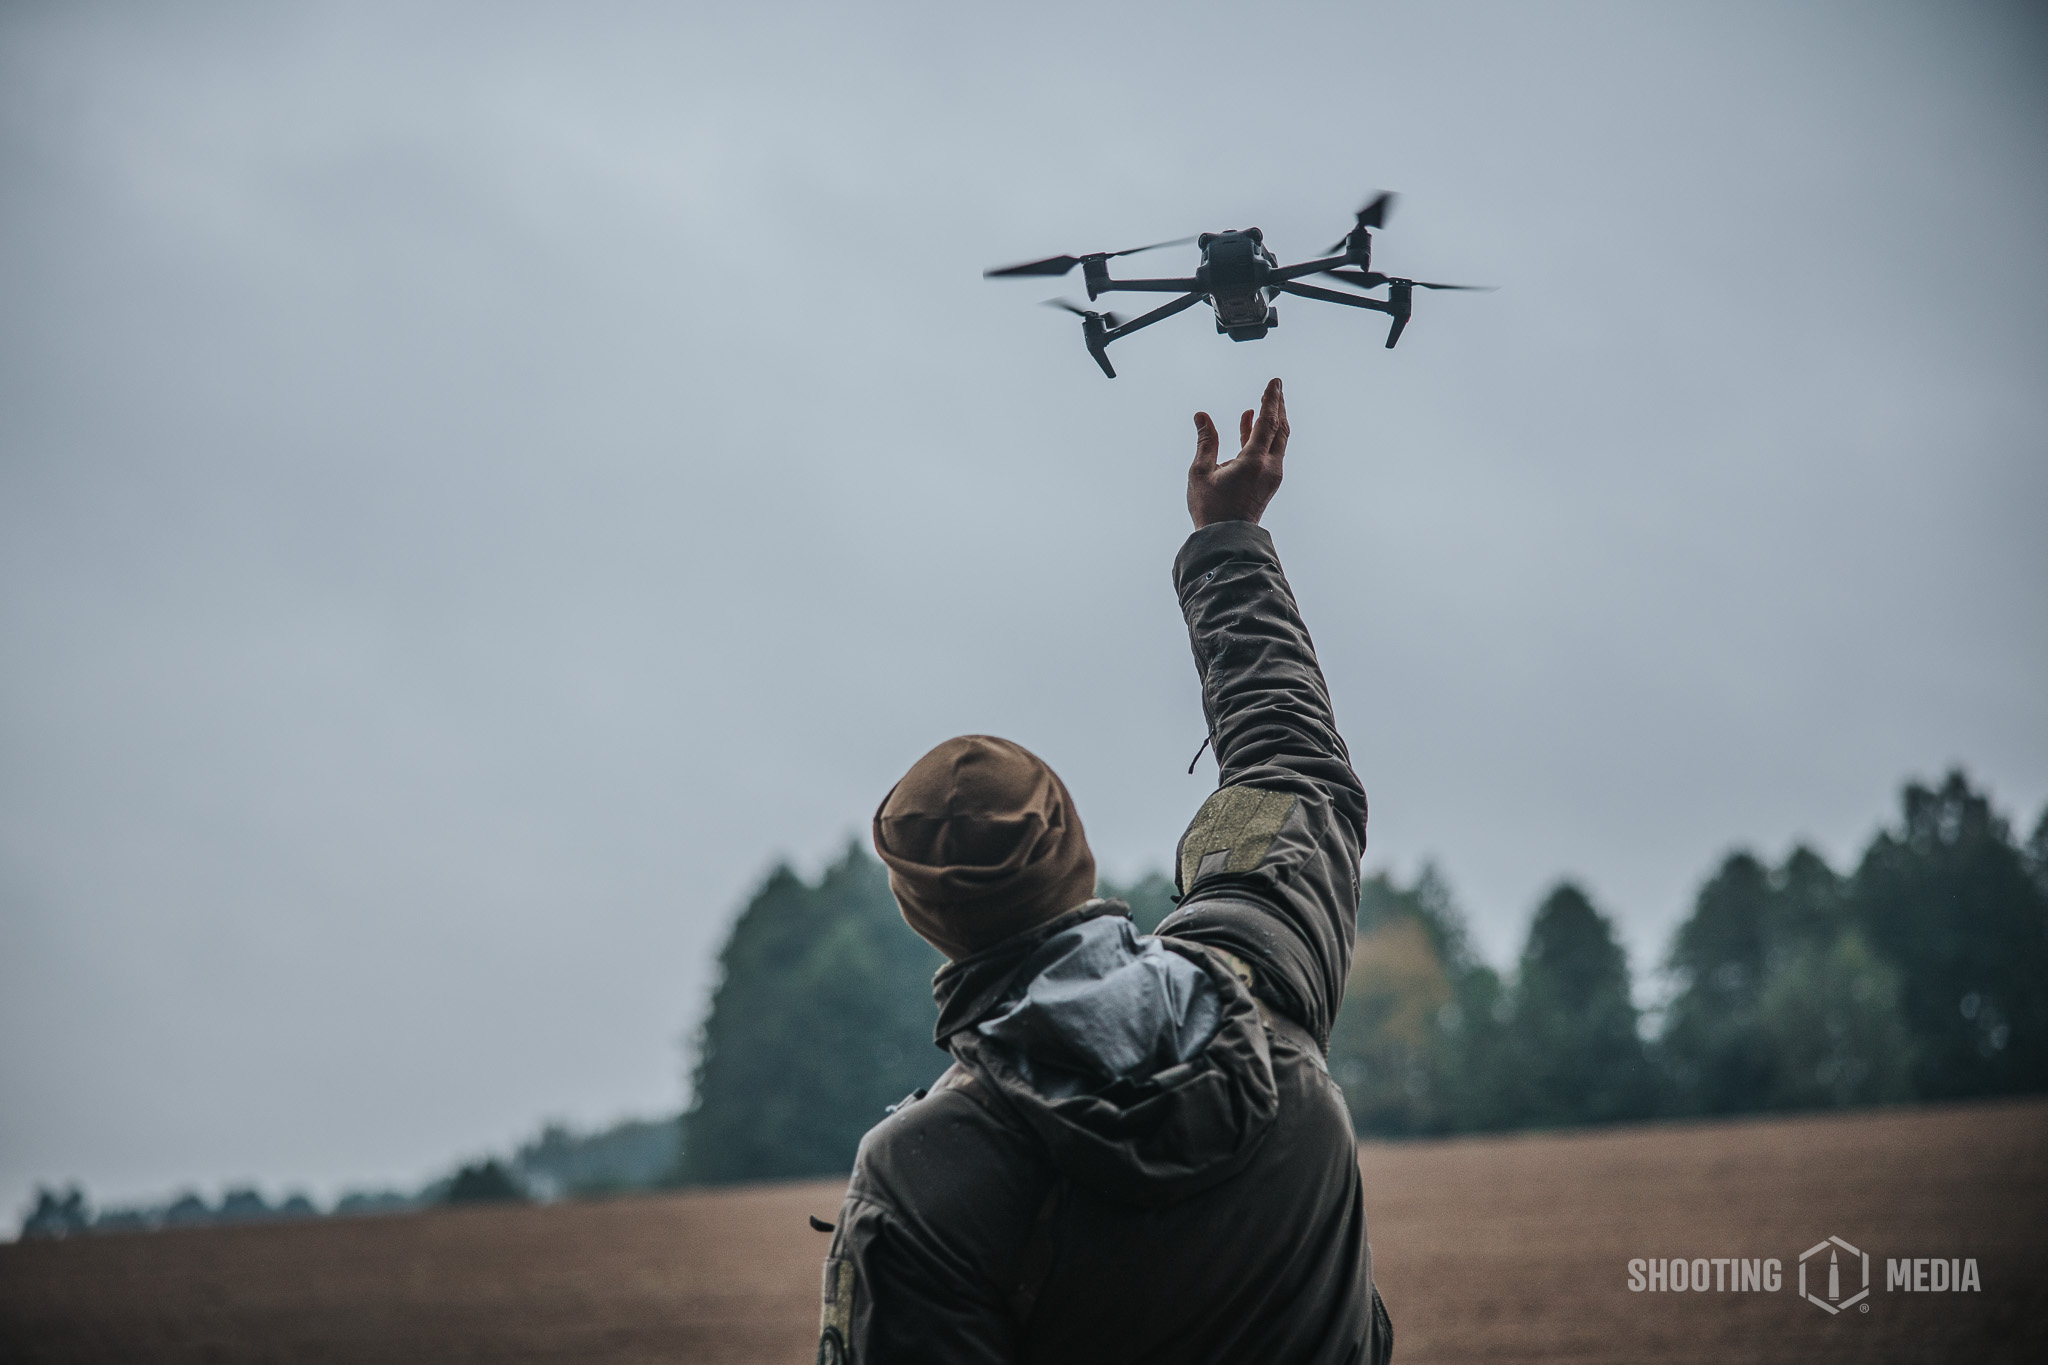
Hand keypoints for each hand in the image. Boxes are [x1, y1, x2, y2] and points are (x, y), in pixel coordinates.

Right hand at [1188, 378, 1287, 528]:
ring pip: (1277, 439)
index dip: (1271, 399)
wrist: (1227, 540)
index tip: (1274, 382)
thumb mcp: (1201, 473)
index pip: (1268, 422)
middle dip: (1277, 405)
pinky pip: (1270, 450)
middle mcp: (1269, 467)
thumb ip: (1205, 442)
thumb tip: (1202, 416)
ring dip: (1272, 419)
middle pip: (1280, 428)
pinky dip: (1262, 434)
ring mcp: (1271, 475)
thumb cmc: (1211, 509)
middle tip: (1275, 387)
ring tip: (1263, 402)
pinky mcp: (1268, 482)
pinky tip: (1248, 424)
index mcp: (1254, 462)